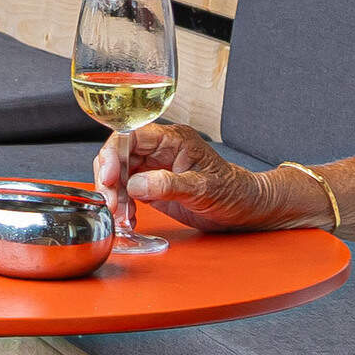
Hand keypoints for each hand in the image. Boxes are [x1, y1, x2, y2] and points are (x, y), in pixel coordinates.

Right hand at [92, 122, 325, 233]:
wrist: (246, 208)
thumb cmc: (233, 191)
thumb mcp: (204, 188)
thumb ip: (169, 185)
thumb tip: (136, 185)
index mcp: (173, 139)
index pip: (130, 135)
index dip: (113, 153)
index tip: (108, 177)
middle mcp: (160, 149)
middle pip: (118, 154)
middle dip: (109, 179)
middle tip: (110, 204)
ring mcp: (154, 167)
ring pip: (119, 173)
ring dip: (114, 195)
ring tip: (121, 217)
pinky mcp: (151, 185)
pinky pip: (126, 190)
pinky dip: (122, 205)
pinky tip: (129, 218)